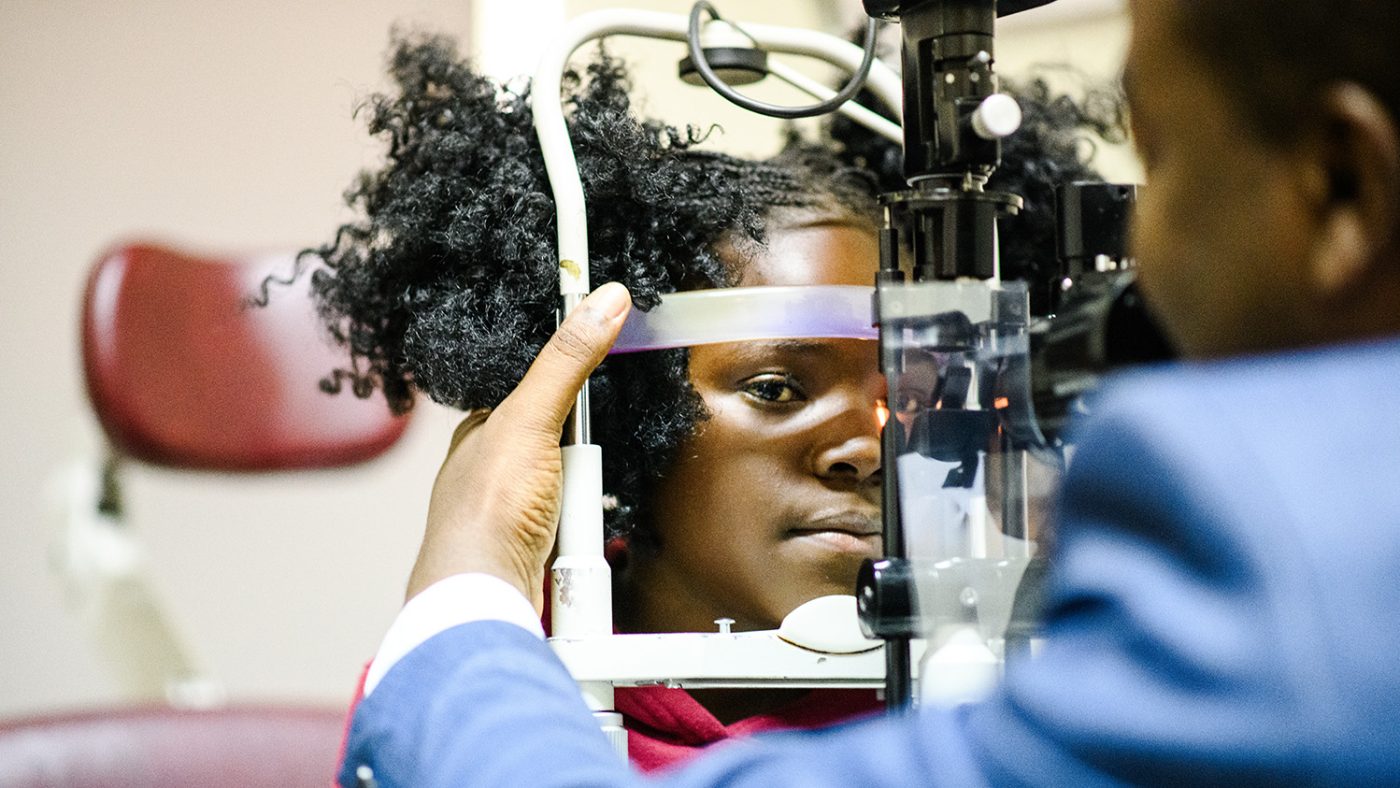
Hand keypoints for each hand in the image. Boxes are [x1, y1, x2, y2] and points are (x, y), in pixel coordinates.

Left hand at [406, 283, 632, 609]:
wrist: (482, 591)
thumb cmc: (485, 508)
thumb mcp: (530, 417)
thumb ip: (568, 360)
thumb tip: (604, 300)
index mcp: (482, 431)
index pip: (540, 396)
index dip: (569, 401)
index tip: (585, 408)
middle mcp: (493, 472)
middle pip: (567, 449)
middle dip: (581, 465)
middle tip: (568, 475)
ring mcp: (512, 515)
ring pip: (576, 494)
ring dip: (582, 507)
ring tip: (567, 516)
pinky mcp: (534, 552)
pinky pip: (580, 534)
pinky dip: (585, 540)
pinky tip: (575, 543)